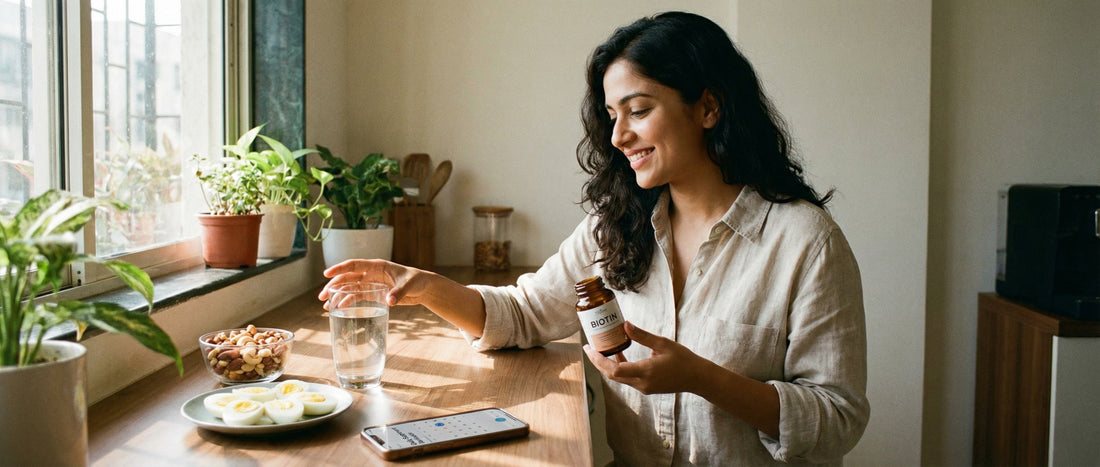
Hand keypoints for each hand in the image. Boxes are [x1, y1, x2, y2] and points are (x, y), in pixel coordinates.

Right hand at [317, 259, 430, 308]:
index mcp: (377, 266)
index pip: (354, 265)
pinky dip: (347, 301)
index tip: (326, 274)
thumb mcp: (408, 285)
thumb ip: (398, 292)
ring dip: (337, 295)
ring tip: (326, 306)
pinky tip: (338, 308)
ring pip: (349, 288)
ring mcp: (371, 283)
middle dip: (334, 286)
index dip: (339, 269)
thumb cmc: (416, 280)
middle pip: (348, 277)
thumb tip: (389, 301)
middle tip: (322, 296)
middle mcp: (371, 273)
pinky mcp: (374, 293)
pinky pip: (357, 296)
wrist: (423, 288)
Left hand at [582, 321, 706, 394]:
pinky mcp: (646, 387)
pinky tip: (618, 355)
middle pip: (611, 375)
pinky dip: (619, 368)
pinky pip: (627, 378)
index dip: (599, 360)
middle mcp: (642, 383)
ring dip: (607, 365)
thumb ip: (642, 336)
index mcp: (646, 372)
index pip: (614, 369)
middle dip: (597, 362)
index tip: (589, 348)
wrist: (697, 378)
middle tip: (588, 347)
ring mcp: (644, 387)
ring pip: (618, 378)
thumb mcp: (663, 344)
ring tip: (599, 349)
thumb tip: (625, 325)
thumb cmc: (683, 360)